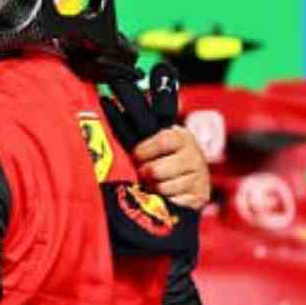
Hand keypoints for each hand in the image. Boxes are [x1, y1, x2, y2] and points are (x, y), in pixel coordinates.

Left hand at [102, 62, 210, 209]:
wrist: (192, 178)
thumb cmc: (163, 156)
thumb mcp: (155, 139)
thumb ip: (138, 129)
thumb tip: (106, 101)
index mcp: (181, 137)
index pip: (163, 140)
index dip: (143, 151)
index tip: (136, 155)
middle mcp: (194, 155)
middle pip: (157, 170)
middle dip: (144, 174)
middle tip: (143, 173)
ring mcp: (199, 177)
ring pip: (163, 188)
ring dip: (153, 189)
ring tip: (153, 184)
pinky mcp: (199, 197)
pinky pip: (172, 203)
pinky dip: (164, 202)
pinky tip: (164, 196)